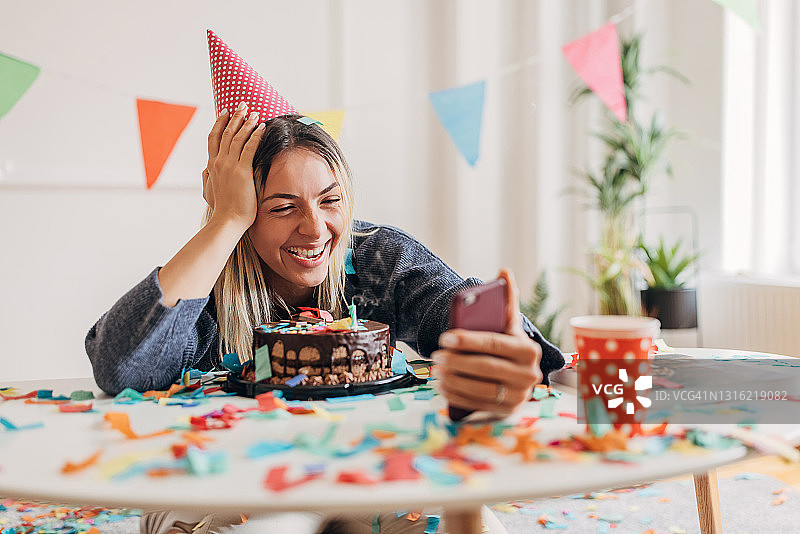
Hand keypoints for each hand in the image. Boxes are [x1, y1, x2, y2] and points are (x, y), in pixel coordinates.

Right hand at [203, 102, 264, 229]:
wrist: (227, 220)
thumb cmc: (221, 209)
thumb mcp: (209, 191)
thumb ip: (207, 178)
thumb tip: (205, 170)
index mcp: (211, 166)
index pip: (213, 138)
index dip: (219, 123)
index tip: (225, 112)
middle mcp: (218, 162)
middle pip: (225, 133)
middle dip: (235, 117)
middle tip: (242, 104)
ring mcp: (229, 166)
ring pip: (237, 137)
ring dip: (246, 123)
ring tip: (255, 113)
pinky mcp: (242, 171)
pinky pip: (249, 148)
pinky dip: (255, 135)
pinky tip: (262, 127)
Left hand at [432, 269, 542, 416]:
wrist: (515, 377)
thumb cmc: (505, 346)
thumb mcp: (507, 326)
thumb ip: (506, 301)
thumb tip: (504, 271)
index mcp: (529, 350)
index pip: (494, 343)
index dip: (468, 341)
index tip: (444, 337)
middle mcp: (530, 375)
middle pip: (486, 368)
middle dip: (457, 362)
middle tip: (435, 356)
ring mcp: (520, 396)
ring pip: (481, 389)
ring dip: (454, 380)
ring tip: (435, 371)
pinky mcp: (508, 412)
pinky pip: (478, 405)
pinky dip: (457, 396)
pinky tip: (442, 387)